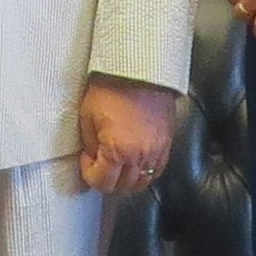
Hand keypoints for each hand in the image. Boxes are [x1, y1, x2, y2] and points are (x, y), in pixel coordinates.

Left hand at [77, 76, 175, 194]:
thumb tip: (92, 157)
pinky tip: (136, 161)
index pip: (102, 183)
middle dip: (107, 178)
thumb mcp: (87, 116)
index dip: (89, 174)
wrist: (140, 67)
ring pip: (142, 182)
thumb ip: (89, 144)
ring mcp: (157, 150)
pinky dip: (146, 171)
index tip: (87, 161)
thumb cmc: (113, 86)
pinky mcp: (168, 142)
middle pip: (123, 187)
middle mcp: (140, 155)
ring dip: (127, 178)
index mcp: (118, 151)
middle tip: (99, 163)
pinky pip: (158, 169)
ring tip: (117, 163)